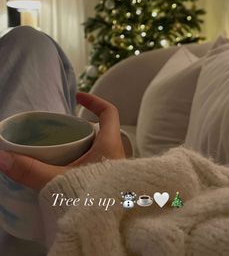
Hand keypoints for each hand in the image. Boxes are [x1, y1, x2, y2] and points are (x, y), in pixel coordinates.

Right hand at [0, 93, 124, 190]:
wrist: (109, 231)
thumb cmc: (91, 198)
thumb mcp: (57, 180)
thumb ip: (29, 169)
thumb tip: (3, 157)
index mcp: (110, 145)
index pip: (109, 112)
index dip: (94, 100)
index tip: (77, 97)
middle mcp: (118, 155)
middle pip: (103, 132)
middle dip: (83, 130)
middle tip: (64, 134)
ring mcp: (118, 173)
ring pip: (101, 152)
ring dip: (84, 150)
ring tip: (64, 154)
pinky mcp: (114, 188)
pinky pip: (100, 169)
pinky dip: (85, 167)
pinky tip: (70, 177)